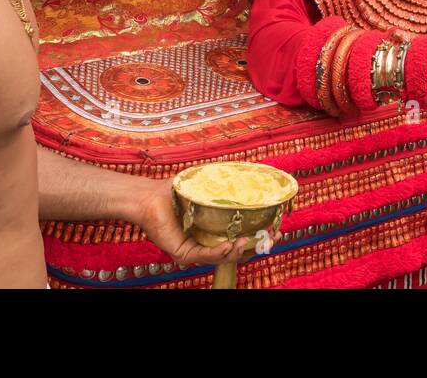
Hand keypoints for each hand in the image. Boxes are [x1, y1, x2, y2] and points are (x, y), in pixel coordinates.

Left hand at [130, 179, 280, 267]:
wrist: (150, 196)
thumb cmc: (177, 189)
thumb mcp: (209, 184)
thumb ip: (229, 181)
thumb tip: (254, 170)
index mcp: (216, 228)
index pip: (241, 235)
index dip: (259, 235)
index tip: (276, 229)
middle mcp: (208, 241)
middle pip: (236, 250)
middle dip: (255, 246)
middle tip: (271, 238)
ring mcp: (197, 249)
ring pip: (222, 255)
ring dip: (237, 250)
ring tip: (246, 241)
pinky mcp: (184, 253)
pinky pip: (205, 256)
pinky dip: (219, 252)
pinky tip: (229, 245)